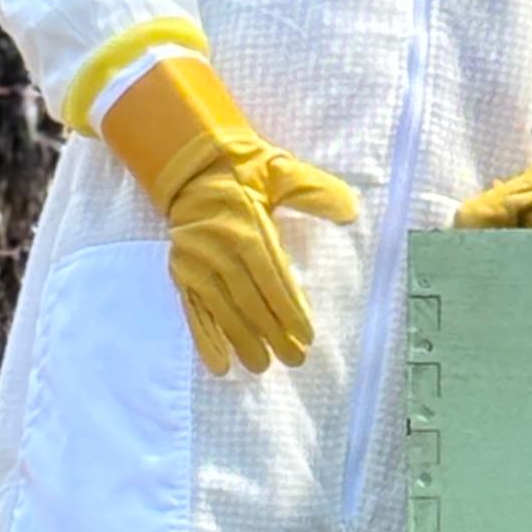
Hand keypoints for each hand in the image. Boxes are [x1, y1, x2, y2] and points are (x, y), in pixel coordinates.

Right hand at [100, 53, 358, 374]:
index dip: (290, 310)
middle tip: (294, 360)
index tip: (307, 335)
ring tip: (261, 367)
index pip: (273, 279)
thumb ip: (315, 191)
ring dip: (242, 342)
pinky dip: (205, 341)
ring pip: (223, 311)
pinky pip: (193, 312)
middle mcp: (219, 249)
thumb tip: (351, 209)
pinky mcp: (181, 273)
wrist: (189, 164)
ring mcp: (197, 264)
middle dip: (273, 334)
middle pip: (249, 301)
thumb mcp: (282, 170)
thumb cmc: (243, 169)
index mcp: (247, 228)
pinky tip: (219, 365)